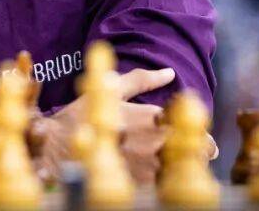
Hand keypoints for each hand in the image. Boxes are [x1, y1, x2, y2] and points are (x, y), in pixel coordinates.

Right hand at [48, 67, 216, 183]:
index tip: (201, 137)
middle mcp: (153, 141)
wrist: (56, 148)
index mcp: (150, 116)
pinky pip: (164, 186)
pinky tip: (161, 180)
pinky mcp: (138, 185)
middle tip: (198, 154)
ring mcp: (147, 166)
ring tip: (179, 168)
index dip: (202, 131)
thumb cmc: (82, 115)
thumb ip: (142, 80)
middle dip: (202, 152)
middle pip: (199, 150)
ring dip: (186, 168)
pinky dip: (167, 183)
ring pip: (186, 170)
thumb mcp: (111, 90)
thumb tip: (169, 73)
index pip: (193, 124)